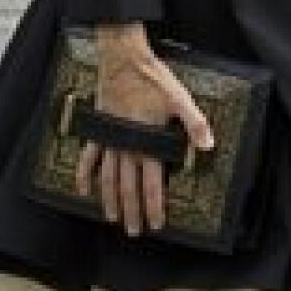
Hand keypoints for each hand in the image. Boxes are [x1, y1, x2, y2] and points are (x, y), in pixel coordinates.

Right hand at [75, 24, 213, 237]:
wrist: (123, 59)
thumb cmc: (152, 78)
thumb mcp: (180, 99)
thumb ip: (194, 124)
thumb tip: (208, 147)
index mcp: (147, 144)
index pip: (152, 184)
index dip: (154, 206)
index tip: (156, 224)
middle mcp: (126, 147)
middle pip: (128, 188)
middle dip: (132, 211)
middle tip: (134, 231)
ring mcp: (110, 140)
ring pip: (108, 178)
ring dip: (110, 200)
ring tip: (112, 218)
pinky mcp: (99, 129)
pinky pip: (89, 157)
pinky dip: (85, 174)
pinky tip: (83, 189)